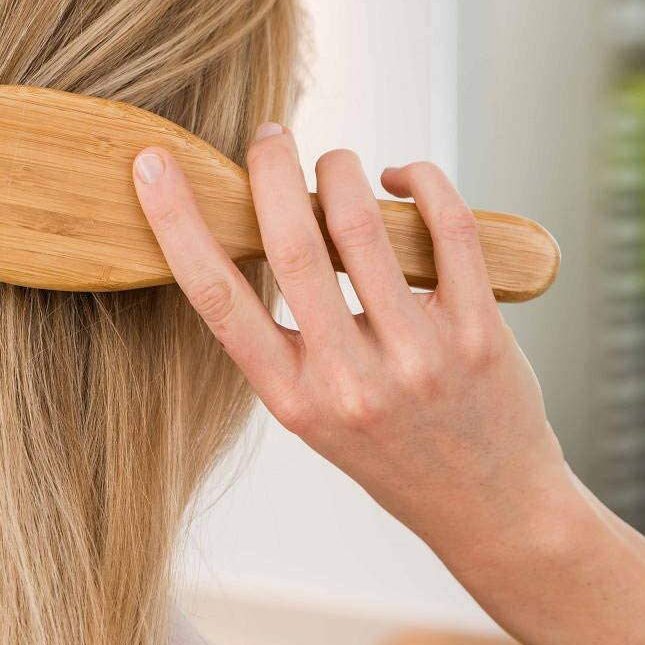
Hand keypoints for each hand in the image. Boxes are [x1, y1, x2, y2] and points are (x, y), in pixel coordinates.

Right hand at [133, 122, 644, 644]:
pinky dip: (421, 183)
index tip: (153, 164)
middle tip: (269, 134)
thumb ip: (285, 338)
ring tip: (336, 160)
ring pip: (363, 226)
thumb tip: (269, 229)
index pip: (216, 296)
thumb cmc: (391, 452)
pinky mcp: (480, 334)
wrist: (491, 510)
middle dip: (270, 168)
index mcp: (291, 399)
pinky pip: (447, 229)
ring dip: (341, 168)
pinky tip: (403, 179)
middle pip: (291, 244)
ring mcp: (418, 358)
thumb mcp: (314, 411)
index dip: (176, 222)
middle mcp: (348, 381)